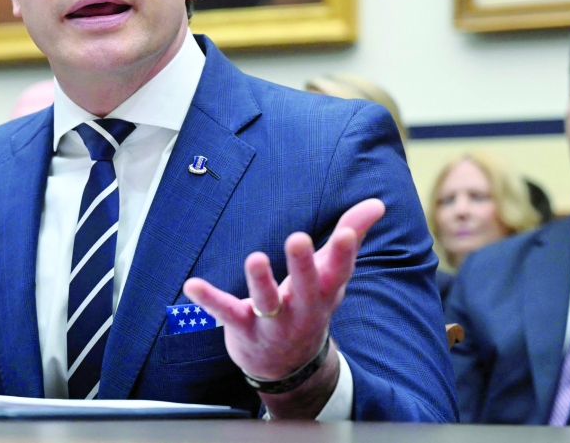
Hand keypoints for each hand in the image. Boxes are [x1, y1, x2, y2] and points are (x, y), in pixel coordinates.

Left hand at [183, 199, 384, 382]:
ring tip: (254, 259)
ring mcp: (273, 322)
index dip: (344, 253)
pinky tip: (192, 284)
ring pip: (267, 302)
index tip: (345, 232)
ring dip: (260, 281)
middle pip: (305, 287)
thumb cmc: (311, 305)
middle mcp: (302, 308)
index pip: (338, 271)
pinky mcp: (243, 328)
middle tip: (297, 239)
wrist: (289, 368)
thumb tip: (377, 203)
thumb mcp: (333, 274)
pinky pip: (225, 313)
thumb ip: (352, 235)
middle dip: (302, 265)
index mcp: (325, 292)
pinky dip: (209, 299)